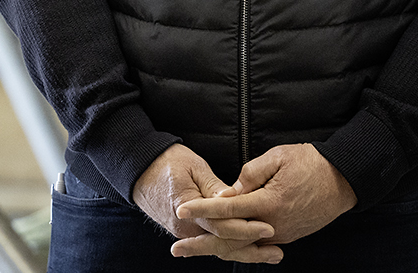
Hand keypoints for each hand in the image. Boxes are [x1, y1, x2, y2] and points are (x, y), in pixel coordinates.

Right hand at [132, 144, 281, 262]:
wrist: (139, 168)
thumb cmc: (167, 162)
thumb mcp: (193, 167)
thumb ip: (214, 187)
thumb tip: (233, 197)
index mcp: (187, 212)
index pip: (222, 227)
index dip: (247, 228)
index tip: (269, 227)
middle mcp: (186, 229)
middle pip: (223, 244)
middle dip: (251, 249)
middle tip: (278, 252)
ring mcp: (185, 233)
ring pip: (219, 248)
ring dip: (245, 253)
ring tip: (271, 255)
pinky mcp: (187, 232)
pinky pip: (213, 242)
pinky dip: (232, 247)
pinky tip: (249, 249)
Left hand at [174, 143, 356, 247]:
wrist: (343, 181)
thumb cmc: (311, 163)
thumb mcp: (279, 157)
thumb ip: (252, 172)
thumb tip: (230, 192)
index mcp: (268, 203)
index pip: (227, 210)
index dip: (202, 210)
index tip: (181, 211)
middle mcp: (273, 225)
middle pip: (230, 240)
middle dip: (201, 245)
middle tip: (176, 248)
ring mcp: (281, 234)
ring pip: (243, 246)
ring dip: (217, 249)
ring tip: (193, 250)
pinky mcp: (288, 236)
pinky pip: (257, 245)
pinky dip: (238, 247)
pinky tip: (222, 247)